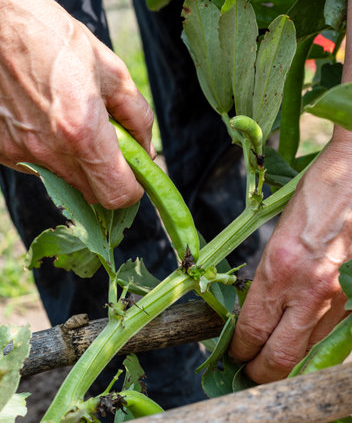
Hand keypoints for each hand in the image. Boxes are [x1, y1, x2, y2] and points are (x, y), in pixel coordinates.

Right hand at [0, 0, 153, 208]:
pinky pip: (37, 168)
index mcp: (81, 130)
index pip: (117, 193)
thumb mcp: (111, 72)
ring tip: (72, 128)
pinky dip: (50, 156)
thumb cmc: (56, 39)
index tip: (136, 176)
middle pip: (92, 196)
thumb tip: (147, 150)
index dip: (132, 189)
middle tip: (110, 152)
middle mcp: (49, 151)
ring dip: (78, 167)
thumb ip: (137, 118)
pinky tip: (46, 124)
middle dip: (108, 181)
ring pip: (65, 184)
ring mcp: (20, 153)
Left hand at [229, 133, 351, 382]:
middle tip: (248, 371)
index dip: (239, 350)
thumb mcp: (278, 235)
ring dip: (288, 367)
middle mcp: (306, 290)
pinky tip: (304, 345)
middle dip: (259, 372)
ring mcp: (336, 299)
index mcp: (278, 269)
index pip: (251, 329)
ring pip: (308, 356)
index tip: (233, 354)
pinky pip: (332, 338)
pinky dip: (315, 349)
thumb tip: (258, 308)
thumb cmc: (315, 198)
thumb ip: (270, 276)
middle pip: (279, 358)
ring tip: (272, 365)